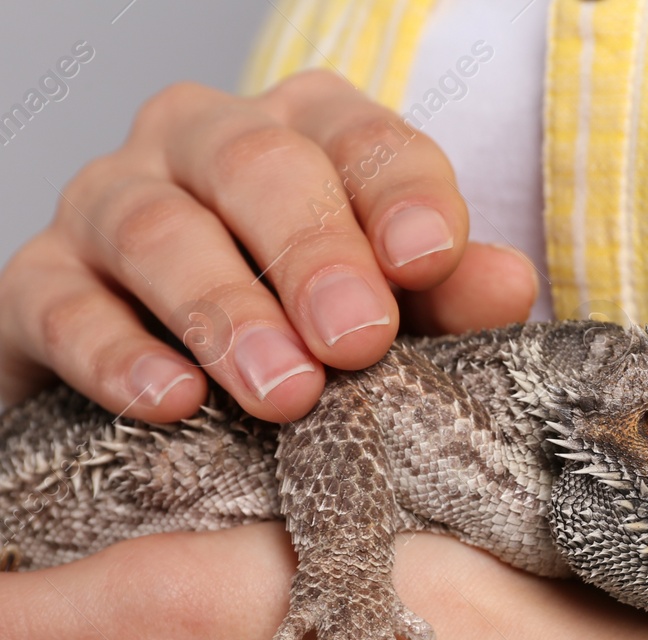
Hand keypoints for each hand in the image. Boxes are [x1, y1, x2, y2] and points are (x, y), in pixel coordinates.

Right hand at [0, 70, 537, 423]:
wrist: (185, 395)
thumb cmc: (316, 338)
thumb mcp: (404, 317)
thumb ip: (454, 299)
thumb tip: (508, 282)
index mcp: (311, 138)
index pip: (364, 140)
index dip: (401, 195)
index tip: (428, 259)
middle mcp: (206, 145)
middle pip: (258, 167)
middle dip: (313, 254)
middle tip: (357, 341)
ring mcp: (112, 203)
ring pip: (157, 229)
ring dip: (225, 314)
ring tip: (285, 393)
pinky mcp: (38, 282)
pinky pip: (60, 302)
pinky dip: (113, 353)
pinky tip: (170, 401)